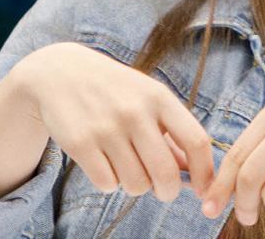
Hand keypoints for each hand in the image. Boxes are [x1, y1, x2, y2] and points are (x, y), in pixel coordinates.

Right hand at [9, 42, 216, 201]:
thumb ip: (171, 134)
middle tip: (162, 190)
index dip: (205, 173)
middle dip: (168, 192)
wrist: (59, 72)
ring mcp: (106, 127)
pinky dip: (109, 182)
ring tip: (125, 166)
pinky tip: (103, 163)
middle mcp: (134, 111)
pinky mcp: (80, 142)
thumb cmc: (113, 90)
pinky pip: (107, 184)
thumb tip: (193, 176)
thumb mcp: (146, 99)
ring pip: (136, 185)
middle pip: (166, 174)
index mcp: (158, 97)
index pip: (196, 141)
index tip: (203, 191)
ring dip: (134, 185)